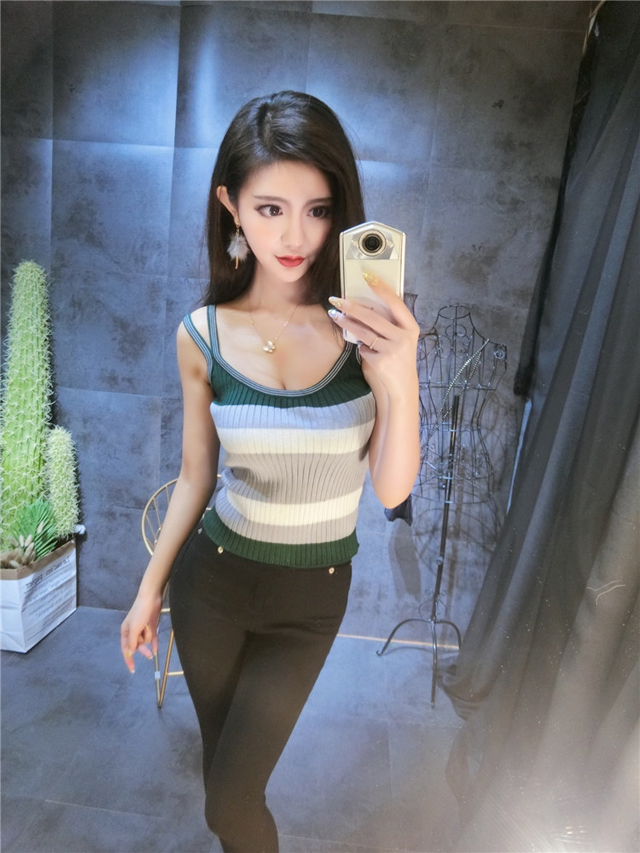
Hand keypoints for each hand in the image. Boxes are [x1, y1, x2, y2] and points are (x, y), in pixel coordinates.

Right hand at [120, 591, 162, 672]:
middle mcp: (133, 632)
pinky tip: (156, 650)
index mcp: (125, 632)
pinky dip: (154, 644)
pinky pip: (153, 638)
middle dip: (143, 649)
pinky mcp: (151, 626)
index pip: (126, 649)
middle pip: (137, 646)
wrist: (151, 598)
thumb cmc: (140, 612)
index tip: (132, 670)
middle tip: (149, 656)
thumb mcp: (134, 628)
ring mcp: (143, 629)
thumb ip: (132, 642)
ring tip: (149, 625)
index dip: (129, 659)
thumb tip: (129, 654)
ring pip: (146, 640)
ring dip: (148, 635)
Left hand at [328, 274, 419, 396]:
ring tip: (334, 315)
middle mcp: (404, 337)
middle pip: (373, 317)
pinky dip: (361, 348)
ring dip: (346, 322)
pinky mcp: (380, 361)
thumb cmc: (399, 357)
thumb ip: (388, 324)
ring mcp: (392, 350)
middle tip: (337, 299)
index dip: (381, 289)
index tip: (367, 276)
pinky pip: (363, 348)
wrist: (402, 386)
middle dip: (352, 307)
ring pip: (363, 332)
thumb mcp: (401, 338)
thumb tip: (362, 306)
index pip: (395, 303)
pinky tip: (365, 351)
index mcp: (411, 327)